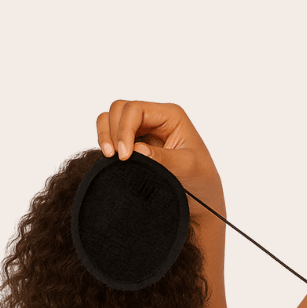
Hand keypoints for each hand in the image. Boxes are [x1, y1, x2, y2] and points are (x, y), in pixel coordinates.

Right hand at [95, 99, 225, 222]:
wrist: (201, 199)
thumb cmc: (200, 180)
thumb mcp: (187, 168)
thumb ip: (162, 157)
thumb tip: (136, 149)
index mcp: (171, 116)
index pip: (135, 109)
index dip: (124, 129)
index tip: (124, 156)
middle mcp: (156, 118)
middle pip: (119, 108)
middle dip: (112, 130)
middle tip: (114, 158)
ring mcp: (144, 129)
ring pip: (111, 118)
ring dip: (105, 135)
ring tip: (110, 158)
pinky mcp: (135, 143)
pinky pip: (111, 135)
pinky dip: (106, 143)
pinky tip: (112, 161)